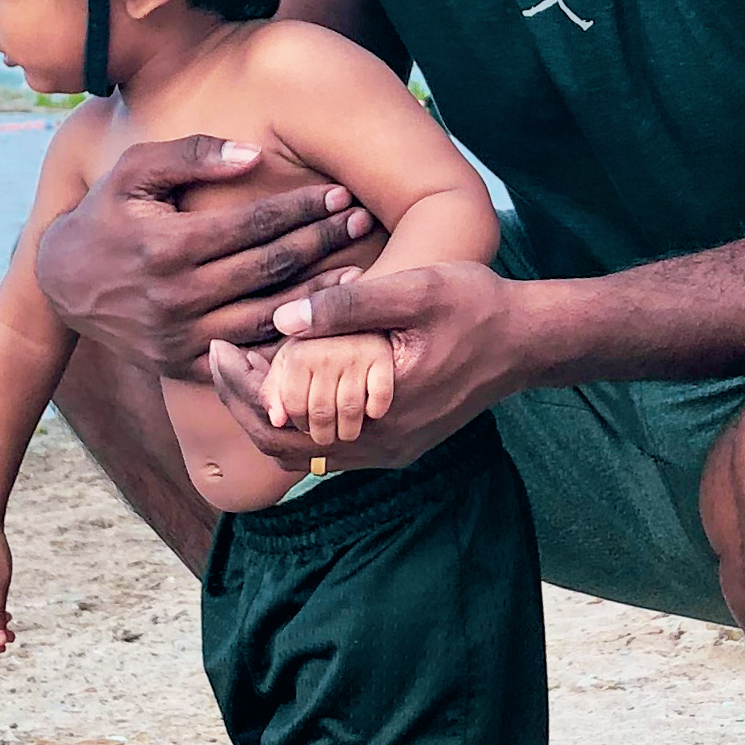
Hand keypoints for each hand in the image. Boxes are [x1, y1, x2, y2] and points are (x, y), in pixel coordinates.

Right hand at [33, 135, 378, 380]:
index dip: (301, 208)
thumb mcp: (134, 171)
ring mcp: (179, 337)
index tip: (339, 192)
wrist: (63, 284)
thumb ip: (190, 154)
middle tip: (361, 220)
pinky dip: (283, 340)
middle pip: (269, 268)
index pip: (253, 225)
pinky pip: (245, 356)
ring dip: (317, 295)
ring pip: (266, 317)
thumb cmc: (107, 213)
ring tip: (357, 270)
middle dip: (321, 242)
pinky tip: (318, 322)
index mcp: (166, 246)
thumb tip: (253, 156)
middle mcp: (174, 297)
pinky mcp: (181, 365)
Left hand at [208, 260, 529, 469]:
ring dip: (266, 415)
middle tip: (220, 355)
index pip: (281, 419)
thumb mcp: (415, 290)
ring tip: (246, 367)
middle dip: (241, 402)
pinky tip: (290, 382)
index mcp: (378, 411)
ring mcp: (389, 452)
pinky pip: (330, 448)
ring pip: (303, 454)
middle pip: (281, 446)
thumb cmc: (475, 307)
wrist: (527, 342)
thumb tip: (282, 318)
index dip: (239, 386)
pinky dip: (297, 422)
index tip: (217, 345)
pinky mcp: (397, 446)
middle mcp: (380, 445)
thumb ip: (349, 305)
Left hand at [261, 332, 396, 447]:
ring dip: (348, 429)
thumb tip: (276, 420)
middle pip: (321, 412)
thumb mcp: (291, 356)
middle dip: (322, 432)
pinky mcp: (386, 357)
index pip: (293, 406)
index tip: (303, 423)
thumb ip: (275, 387)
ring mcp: (358, 353)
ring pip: (350, 411)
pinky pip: (379, 398)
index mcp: (298, 351)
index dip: (297, 421)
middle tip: (324, 432)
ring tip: (344, 430)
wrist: (371, 301)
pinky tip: (370, 410)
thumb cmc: (316, 340)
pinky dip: (375, 410)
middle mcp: (326, 351)